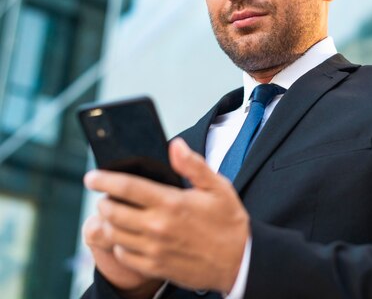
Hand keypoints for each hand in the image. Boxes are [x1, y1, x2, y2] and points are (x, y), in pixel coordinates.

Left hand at [83, 138, 249, 293]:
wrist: (240, 260)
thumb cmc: (229, 221)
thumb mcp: (218, 187)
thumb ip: (193, 165)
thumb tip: (175, 145)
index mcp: (172, 203)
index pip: (127, 187)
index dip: (104, 179)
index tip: (91, 176)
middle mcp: (158, 226)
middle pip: (112, 211)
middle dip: (103, 201)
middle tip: (106, 196)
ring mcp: (154, 249)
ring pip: (114, 234)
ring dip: (108, 222)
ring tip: (115, 215)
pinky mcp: (155, 267)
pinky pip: (123, 255)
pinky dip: (119, 244)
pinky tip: (128, 236)